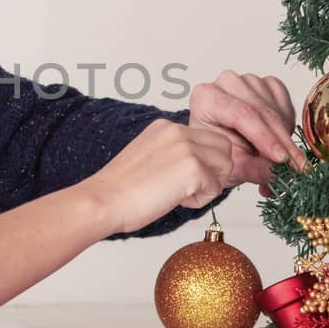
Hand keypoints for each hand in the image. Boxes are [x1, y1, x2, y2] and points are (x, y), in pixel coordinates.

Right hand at [79, 119, 238, 235]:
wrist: (103, 200)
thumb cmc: (119, 189)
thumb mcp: (148, 157)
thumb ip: (173, 153)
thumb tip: (199, 167)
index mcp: (166, 127)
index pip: (209, 138)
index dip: (205, 162)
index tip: (186, 178)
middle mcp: (178, 131)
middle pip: (224, 148)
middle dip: (214, 171)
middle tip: (189, 188)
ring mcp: (186, 148)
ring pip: (225, 166)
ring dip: (209, 185)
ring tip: (181, 194)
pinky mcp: (193, 168)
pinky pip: (215, 188)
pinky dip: (200, 200)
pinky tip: (176, 200)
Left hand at [186, 70, 305, 196]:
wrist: (224, 143)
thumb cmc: (219, 150)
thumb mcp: (232, 167)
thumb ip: (252, 170)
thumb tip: (274, 173)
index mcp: (206, 98)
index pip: (241, 114)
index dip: (264, 137)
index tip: (282, 158)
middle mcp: (226, 83)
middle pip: (261, 110)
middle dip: (281, 140)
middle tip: (296, 165)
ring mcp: (248, 81)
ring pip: (275, 107)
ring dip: (284, 133)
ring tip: (280, 155)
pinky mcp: (266, 83)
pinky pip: (285, 101)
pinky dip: (287, 122)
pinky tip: (279, 136)